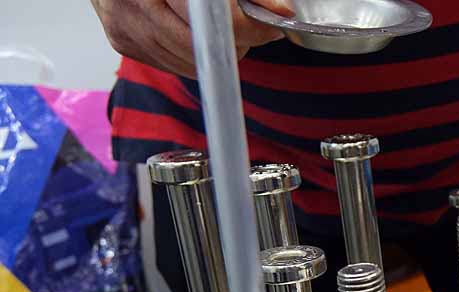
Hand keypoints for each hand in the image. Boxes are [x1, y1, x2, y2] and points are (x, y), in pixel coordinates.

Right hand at [91, 0, 288, 77]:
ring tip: (221, 30)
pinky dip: (194, 56)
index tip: (267, 28)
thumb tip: (280, 13)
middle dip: (234, 43)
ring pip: (189, 62)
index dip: (244, 28)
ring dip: (216, 54)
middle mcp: (132, 0)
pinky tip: (194, 33)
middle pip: (200, 45)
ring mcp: (124, 24)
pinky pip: (172, 65)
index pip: (208, 19)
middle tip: (249, 30)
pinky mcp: (123, 43)